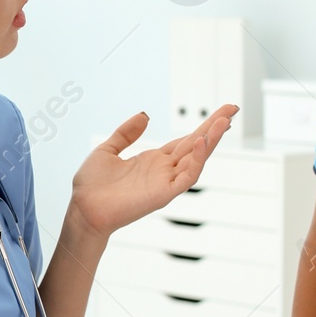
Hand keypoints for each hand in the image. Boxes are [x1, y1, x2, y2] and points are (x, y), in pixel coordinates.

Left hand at [69, 105, 236, 237]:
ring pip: (196, 159)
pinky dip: (196, 161)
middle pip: (196, 145)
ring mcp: (165, 182)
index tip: (221, 113)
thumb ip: (126, 133)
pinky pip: (186, 178)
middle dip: (215, 127)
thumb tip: (145, 115)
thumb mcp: (107, 150)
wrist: (82, 209)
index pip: (185, 141)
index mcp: (153, 160)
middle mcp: (163, 171)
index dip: (203, 127)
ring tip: (224, 121)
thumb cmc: (91, 186)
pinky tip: (200, 143)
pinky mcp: (163, 195)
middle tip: (233, 108)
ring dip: (211, 140)